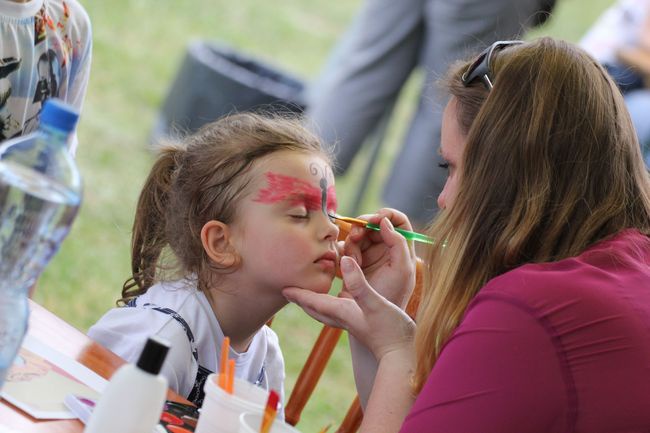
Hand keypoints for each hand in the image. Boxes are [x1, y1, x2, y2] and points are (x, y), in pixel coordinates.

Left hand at [283, 256, 414, 360]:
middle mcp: (342, 317)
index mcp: (340, 311)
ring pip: (325, 310)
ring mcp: (352, 321)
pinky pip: (338, 310)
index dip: (297, 293)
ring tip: (308, 292)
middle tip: (288, 290)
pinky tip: (339, 298)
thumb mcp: (374, 302)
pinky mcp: (362, 322)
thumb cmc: (389, 329)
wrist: (402, 353)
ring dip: (314, 301)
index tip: (281, 286)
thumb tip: (344, 260)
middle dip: (301, 298)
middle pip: (314, 307)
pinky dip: (331, 302)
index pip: (312, 301)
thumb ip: (359, 283)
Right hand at [343, 208, 416, 307]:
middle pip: (374, 224)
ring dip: (353, 243)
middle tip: (358, 235)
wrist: (371, 321)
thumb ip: (398, 243)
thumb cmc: (392, 298)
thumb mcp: (401, 271)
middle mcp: (386, 250)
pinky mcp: (353, 263)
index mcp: (402, 250)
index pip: (399, 221)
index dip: (388, 214)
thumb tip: (384, 221)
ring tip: (353, 258)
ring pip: (358, 235)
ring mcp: (369, 256)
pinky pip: (346, 247)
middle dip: (364, 226)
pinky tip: (345, 262)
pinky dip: (344, 251)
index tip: (376, 218)